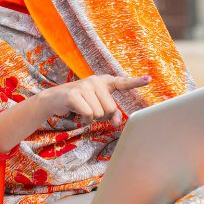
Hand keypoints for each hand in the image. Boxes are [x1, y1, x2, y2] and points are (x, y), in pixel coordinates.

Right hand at [35, 74, 149, 125]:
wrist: (54, 100)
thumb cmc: (79, 103)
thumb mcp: (97, 107)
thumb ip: (111, 114)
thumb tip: (118, 123)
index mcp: (104, 82)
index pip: (122, 82)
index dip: (136, 82)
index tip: (149, 79)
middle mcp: (95, 80)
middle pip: (111, 108)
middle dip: (102, 115)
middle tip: (90, 110)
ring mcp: (84, 86)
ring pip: (100, 113)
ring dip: (91, 118)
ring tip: (82, 110)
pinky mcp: (74, 94)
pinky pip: (89, 114)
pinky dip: (84, 119)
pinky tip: (77, 113)